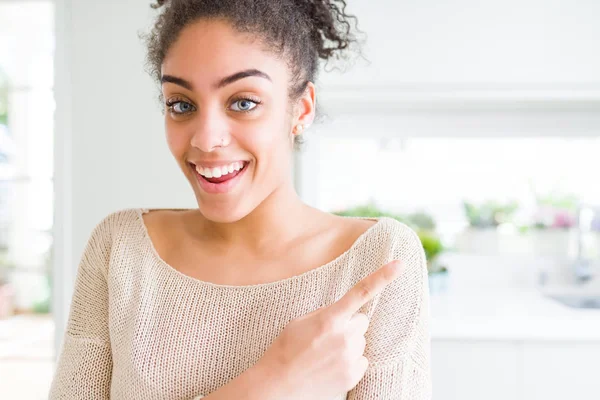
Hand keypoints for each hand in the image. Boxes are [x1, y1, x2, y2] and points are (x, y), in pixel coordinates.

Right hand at [256, 260, 403, 399]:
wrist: (277, 384)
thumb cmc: (285, 350)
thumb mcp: (300, 322)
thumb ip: (326, 313)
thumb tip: (344, 312)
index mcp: (330, 318)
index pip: (361, 292)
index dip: (383, 277)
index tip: (400, 264)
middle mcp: (344, 337)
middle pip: (361, 321)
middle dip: (349, 324)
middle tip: (327, 336)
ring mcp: (350, 358)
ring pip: (361, 341)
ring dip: (348, 344)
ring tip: (325, 353)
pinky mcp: (352, 376)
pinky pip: (361, 360)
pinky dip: (350, 361)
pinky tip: (331, 365)